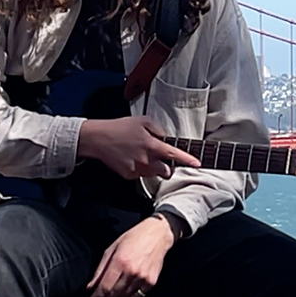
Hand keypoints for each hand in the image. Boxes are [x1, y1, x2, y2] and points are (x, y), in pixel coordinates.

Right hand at [76, 116, 198, 180]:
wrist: (97, 139)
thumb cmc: (119, 128)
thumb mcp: (141, 121)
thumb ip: (158, 129)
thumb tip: (165, 138)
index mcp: (151, 144)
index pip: (174, 155)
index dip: (187, 160)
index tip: (197, 164)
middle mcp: (145, 159)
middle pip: (167, 171)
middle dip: (168, 167)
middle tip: (163, 160)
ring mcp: (137, 169)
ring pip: (154, 174)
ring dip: (154, 167)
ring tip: (142, 155)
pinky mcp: (128, 175)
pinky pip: (141, 175)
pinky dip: (140, 169)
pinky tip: (132, 159)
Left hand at [86, 216, 177, 296]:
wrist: (158, 235)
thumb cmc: (134, 238)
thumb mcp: (112, 248)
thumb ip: (101, 269)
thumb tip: (91, 286)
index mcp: (120, 261)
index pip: (105, 287)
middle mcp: (132, 272)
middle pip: (114, 295)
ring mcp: (143, 278)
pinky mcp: (151, 282)